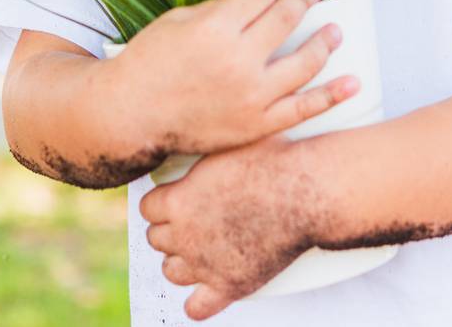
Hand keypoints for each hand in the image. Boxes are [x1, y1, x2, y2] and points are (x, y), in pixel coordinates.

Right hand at [105, 0, 360, 155]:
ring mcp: (251, 96)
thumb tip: (257, 1)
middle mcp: (238, 61)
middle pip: (285, 19)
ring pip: (304, 61)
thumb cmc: (149, 63)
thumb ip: (220, 10)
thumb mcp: (177, 21)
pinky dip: (331, 94)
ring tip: (335, 31)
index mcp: (214, 28)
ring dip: (324, 41)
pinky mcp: (257, 124)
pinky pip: (303, 108)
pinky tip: (353, 82)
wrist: (132, 116)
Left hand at [141, 133, 322, 319]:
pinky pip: (198, 307)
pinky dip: (199, 302)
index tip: (176, 199)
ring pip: (171, 271)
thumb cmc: (270, 162)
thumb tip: (191, 144)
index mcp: (177, 201)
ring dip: (180, 262)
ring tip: (199, 251)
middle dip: (170, 230)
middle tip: (192, 222)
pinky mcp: (230, 284)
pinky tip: (207, 290)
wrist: (304, 191)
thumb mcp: (223, 147)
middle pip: (156, 239)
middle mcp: (184, 236)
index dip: (162, 203)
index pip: (147, 208)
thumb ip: (199, 161)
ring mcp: (205, 263)